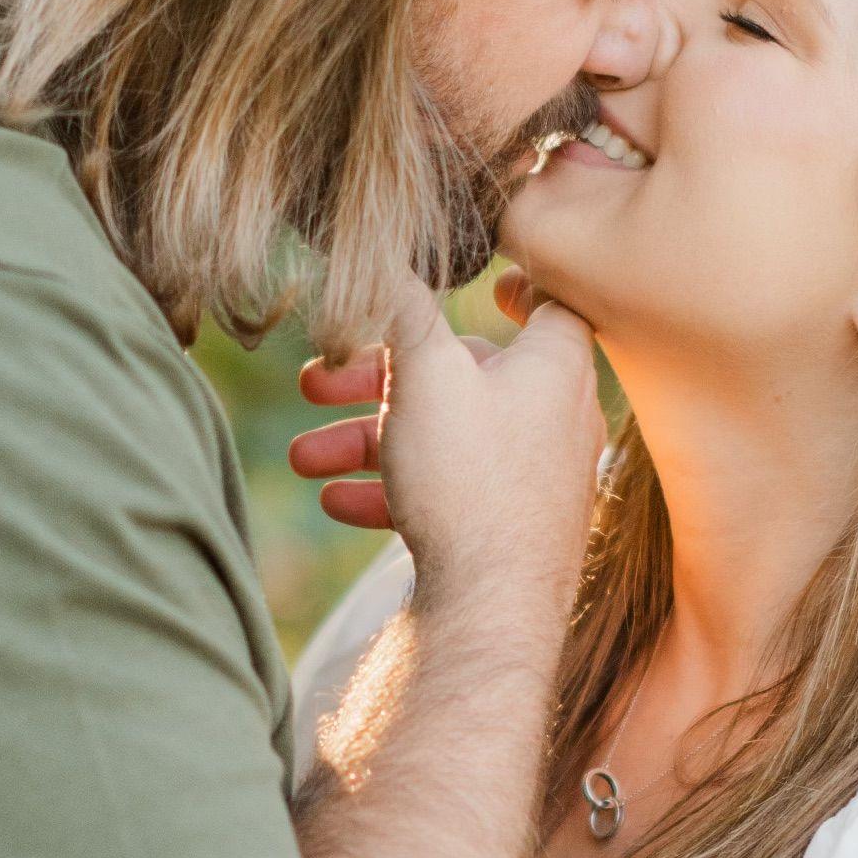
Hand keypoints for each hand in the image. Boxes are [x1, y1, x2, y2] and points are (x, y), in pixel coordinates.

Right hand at [288, 272, 595, 611]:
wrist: (493, 607)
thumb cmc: (470, 480)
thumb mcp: (424, 373)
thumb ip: (401, 308)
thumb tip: (384, 249)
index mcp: (554, 366)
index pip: (548, 303)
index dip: (515, 284)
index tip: (485, 281)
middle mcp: (555, 418)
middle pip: (463, 376)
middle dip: (377, 378)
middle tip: (316, 380)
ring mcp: (534, 478)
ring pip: (443, 437)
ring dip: (366, 440)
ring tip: (303, 456)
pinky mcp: (509, 528)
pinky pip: (448, 492)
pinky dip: (392, 489)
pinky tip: (337, 503)